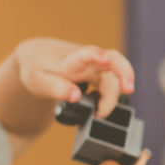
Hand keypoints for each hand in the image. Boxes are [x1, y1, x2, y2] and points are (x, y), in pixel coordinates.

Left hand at [13, 38, 134, 117]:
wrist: (37, 55)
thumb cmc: (36, 68)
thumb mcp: (37, 81)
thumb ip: (56, 88)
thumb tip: (76, 97)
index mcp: (69, 61)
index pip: (85, 54)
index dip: (96, 56)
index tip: (104, 61)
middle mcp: (87, 60)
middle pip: (112, 60)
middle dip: (124, 73)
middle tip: (128, 90)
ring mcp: (95, 64)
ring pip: (117, 68)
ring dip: (124, 82)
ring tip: (108, 109)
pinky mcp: (99, 70)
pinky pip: (114, 76)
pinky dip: (116, 91)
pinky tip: (104, 106)